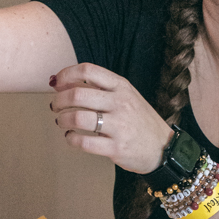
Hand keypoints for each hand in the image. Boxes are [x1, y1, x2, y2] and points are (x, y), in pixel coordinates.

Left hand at [49, 63, 173, 174]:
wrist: (163, 147)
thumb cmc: (138, 120)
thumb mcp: (126, 96)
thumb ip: (99, 88)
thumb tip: (61, 82)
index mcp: (121, 86)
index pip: (87, 70)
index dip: (66, 74)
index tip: (56, 83)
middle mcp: (120, 102)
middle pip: (77, 94)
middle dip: (59, 100)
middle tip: (55, 106)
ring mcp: (119, 125)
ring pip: (78, 118)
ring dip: (62, 120)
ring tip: (61, 122)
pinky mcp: (116, 147)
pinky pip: (84, 142)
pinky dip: (71, 139)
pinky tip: (71, 137)